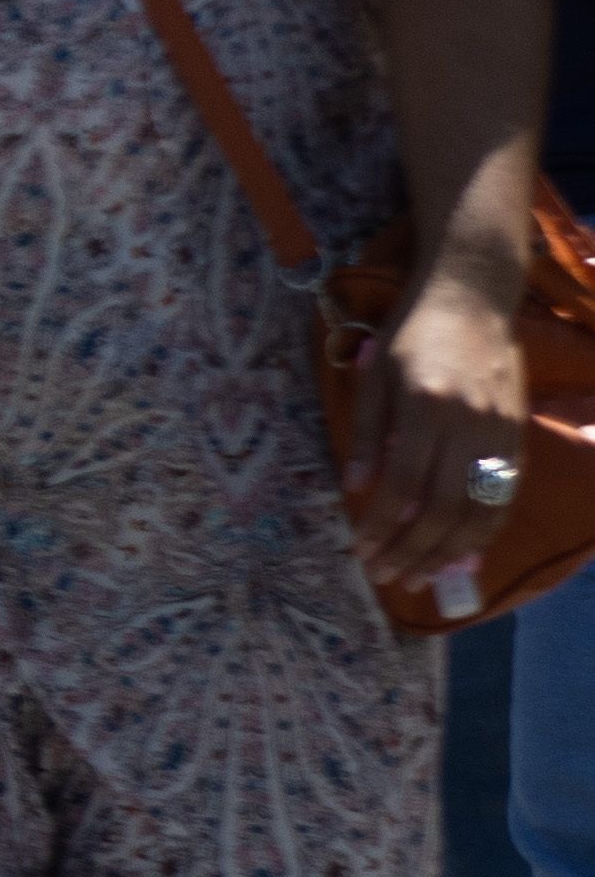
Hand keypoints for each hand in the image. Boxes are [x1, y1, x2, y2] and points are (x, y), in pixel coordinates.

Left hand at [347, 266, 532, 596]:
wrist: (472, 299)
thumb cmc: (411, 334)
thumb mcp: (373, 375)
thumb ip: (366, 434)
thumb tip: (357, 491)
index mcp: (424, 406)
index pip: (402, 484)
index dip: (381, 525)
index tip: (362, 551)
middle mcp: (467, 423)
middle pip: (444, 508)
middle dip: (414, 550)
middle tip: (388, 577)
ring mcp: (499, 432)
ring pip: (481, 510)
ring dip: (451, 552)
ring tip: (422, 577)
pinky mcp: (518, 435)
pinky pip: (504, 495)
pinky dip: (485, 530)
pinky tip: (463, 553)